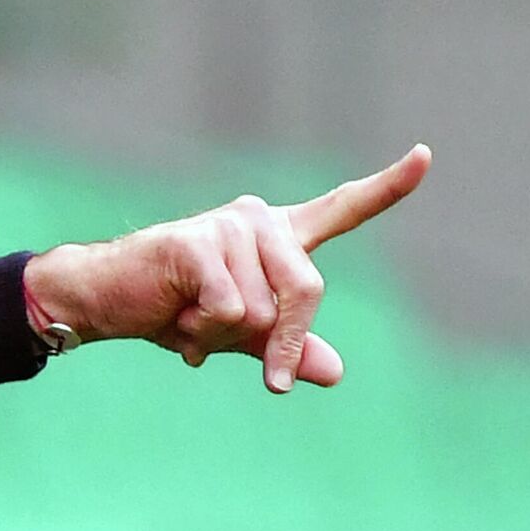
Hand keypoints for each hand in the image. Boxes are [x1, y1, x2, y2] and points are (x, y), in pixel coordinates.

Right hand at [22, 144, 432, 392]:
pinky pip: (230, 308)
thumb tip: (334, 373)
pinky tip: (172, 313)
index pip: (342, 209)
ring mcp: (227, 226)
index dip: (388, 186)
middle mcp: (258, 220)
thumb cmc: (170, 311)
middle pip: (307, 289)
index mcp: (276, 237)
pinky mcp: (196, 242)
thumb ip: (287, 347)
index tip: (427, 156)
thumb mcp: (239, 336)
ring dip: (222, 334)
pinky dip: (201, 329)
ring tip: (186, 318)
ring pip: (263, 309)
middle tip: (261, 374)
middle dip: (282, 341)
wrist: (102, 302)